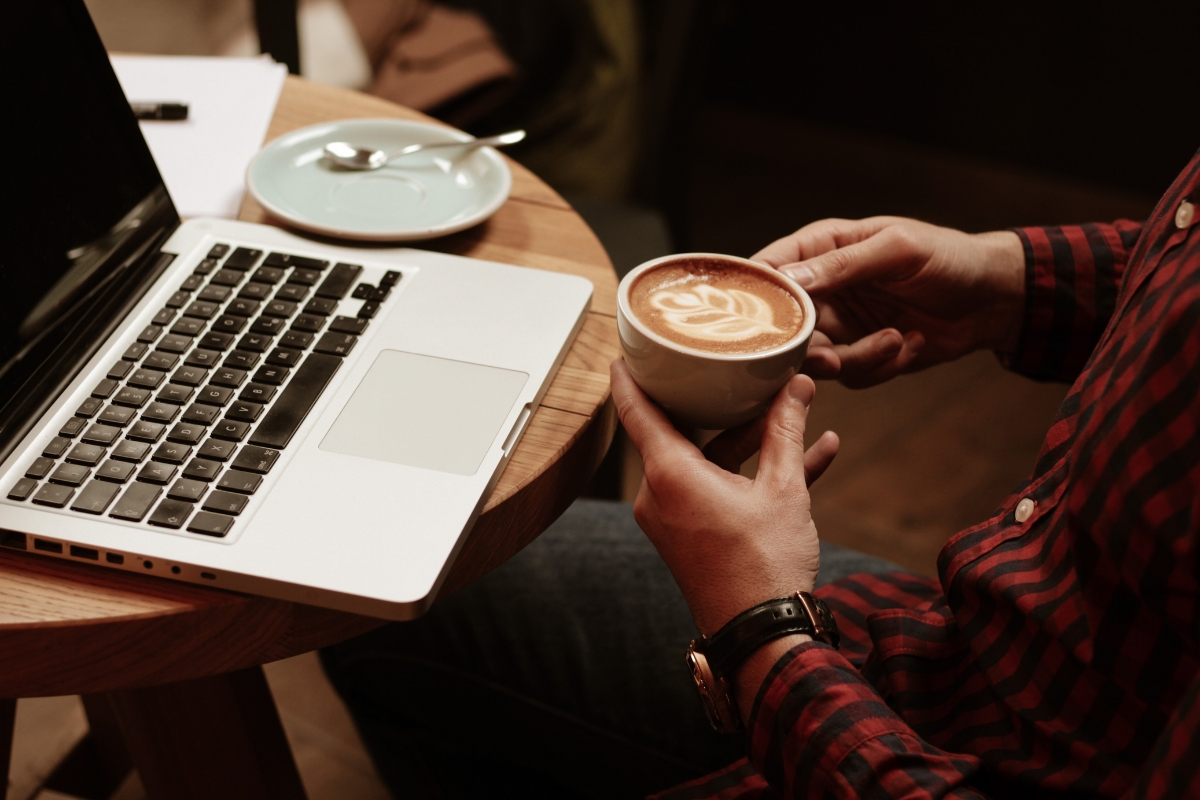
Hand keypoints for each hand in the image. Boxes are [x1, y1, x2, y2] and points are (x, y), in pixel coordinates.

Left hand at [611, 360, 836, 636]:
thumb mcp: (784, 488)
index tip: (625, 351)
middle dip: (720, 406)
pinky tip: (810, 456)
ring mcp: (673, 518)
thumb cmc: (764, 567)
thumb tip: (797, 386)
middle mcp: (660, 494)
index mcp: (669, 474)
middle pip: (681, 432)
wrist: (763, 637)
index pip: (635, 410)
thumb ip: (786, 431)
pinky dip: (752, 475)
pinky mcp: (691, 536)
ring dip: (752, 443)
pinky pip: (718, 491)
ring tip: (795, 417)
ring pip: (709, 462)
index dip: (629, 377)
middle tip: (734, 373)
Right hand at [755, 217, 1025, 386]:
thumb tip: (787, 281)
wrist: (994, 299)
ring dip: (857, 359)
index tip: (758, 325)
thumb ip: (842, 265)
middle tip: (834, 358)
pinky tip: (912, 343)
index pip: (766, 271)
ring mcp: (839, 324)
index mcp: (820, 248)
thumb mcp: (898, 250)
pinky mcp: (860, 354)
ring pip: (816, 360)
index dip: (754, 298)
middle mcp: (821, 289)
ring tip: (896, 341)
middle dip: (808, 349)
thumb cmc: (949, 258)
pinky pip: (851, 376)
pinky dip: (882, 367)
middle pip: (782, 328)